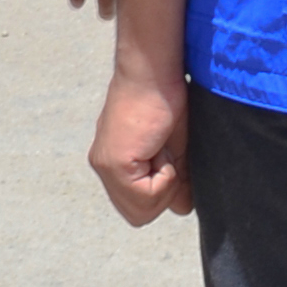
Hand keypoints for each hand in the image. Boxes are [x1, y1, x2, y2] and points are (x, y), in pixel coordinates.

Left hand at [90, 62, 192, 222]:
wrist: (155, 71)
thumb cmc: (167, 98)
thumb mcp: (175, 149)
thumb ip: (175, 182)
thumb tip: (182, 208)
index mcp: (114, 163)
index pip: (138, 206)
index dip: (162, 192)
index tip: (168, 156)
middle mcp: (103, 167)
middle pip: (138, 214)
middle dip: (162, 193)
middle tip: (165, 154)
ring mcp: (105, 166)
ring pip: (141, 210)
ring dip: (164, 184)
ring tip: (161, 148)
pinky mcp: (114, 163)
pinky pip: (147, 195)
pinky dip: (165, 176)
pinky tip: (160, 146)